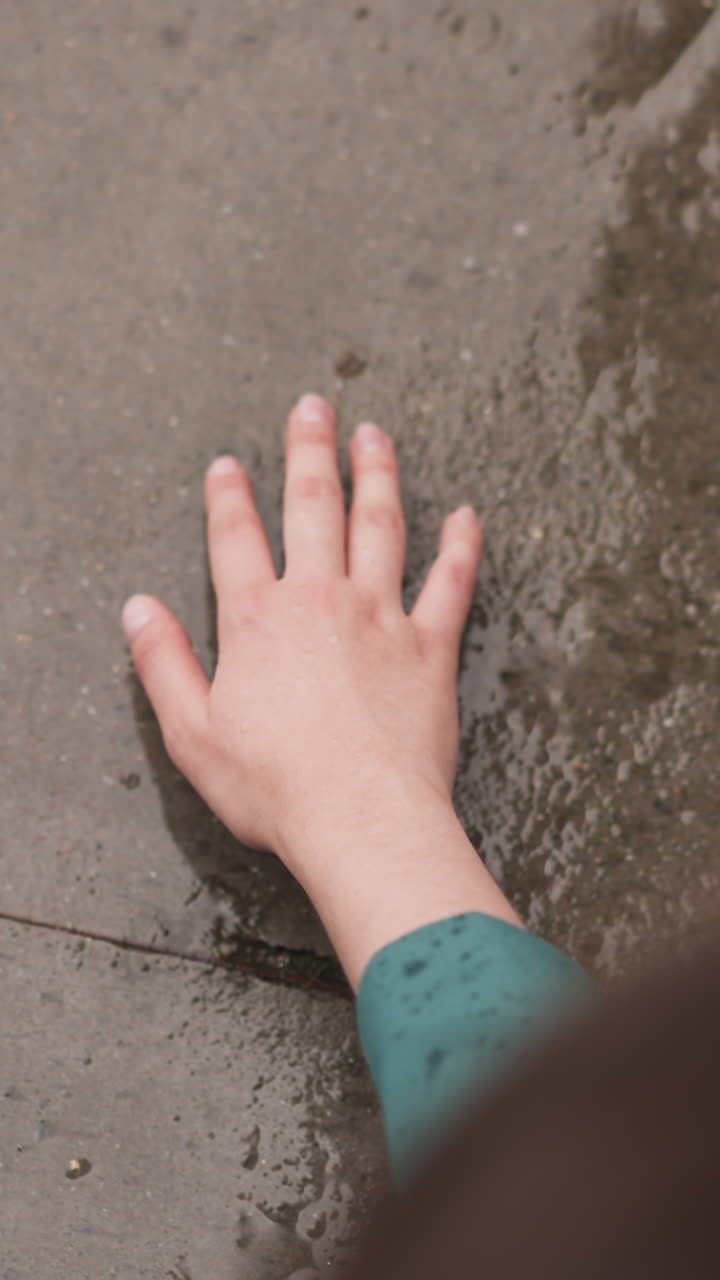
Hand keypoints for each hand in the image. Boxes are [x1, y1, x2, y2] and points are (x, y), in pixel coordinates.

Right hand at [122, 393, 520, 987]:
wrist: (360, 818)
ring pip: (381, 526)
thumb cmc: (274, 786)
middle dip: (311, 451)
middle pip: (313, 507)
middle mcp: (320, 601)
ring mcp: (381, 618)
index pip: (236, 539)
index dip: (228, 497)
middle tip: (315, 406)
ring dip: (379, 474)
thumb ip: (162, 664)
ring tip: (376, 435)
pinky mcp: (431, 647)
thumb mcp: (191, 732)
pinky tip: (470, 515)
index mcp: (257, 620)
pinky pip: (452, 583)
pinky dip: (462, 547)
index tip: (228, 464)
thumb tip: (136, 610)